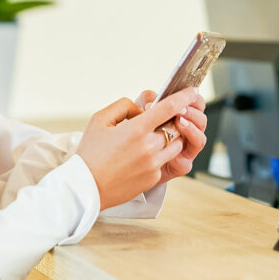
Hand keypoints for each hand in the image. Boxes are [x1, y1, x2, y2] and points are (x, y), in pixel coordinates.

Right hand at [75, 88, 201, 209]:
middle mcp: (150, 146)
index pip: (169, 108)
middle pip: (175, 126)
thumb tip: (141, 109)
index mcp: (137, 129)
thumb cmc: (90, 152)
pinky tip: (138, 159)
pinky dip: (158, 155)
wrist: (86, 188)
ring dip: (169, 138)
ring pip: (175, 144)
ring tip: (150, 139)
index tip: (192, 91)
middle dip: (172, 121)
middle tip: (160, 120)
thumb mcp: (100, 120)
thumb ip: (124, 106)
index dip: (184, 97)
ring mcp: (154, 164)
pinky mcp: (154, 177)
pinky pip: (165, 161)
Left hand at [136, 89, 208, 182]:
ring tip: (178, 122)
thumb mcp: (141, 110)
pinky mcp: (181, 166)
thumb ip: (147, 100)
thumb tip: (151, 101)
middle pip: (202, 120)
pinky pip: (186, 161)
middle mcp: (190, 132)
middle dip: (192, 113)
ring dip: (191, 129)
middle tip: (179, 109)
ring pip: (200, 140)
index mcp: (185, 116)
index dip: (194, 98)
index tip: (185, 93)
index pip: (198, 104)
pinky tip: (168, 148)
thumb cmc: (139, 131)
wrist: (131, 159)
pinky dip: (179, 154)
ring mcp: (188, 150)